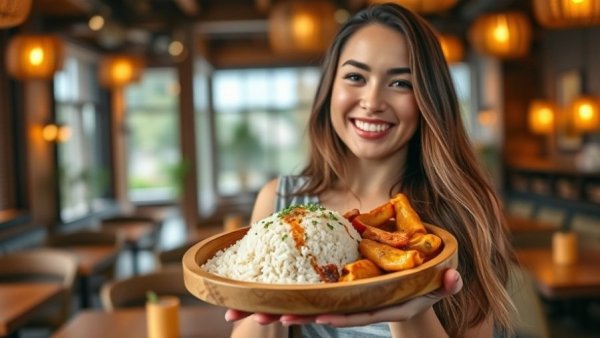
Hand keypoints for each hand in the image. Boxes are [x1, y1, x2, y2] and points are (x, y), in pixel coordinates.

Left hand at [225, 268, 462, 326]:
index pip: (354, 311)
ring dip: (271, 309)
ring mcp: (339, 300)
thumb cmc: (421, 286)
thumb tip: (455, 277)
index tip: (312, 314)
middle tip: (253, 318)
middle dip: (287, 314)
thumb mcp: (435, 285)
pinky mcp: (330, 290)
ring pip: (302, 306)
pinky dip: (279, 296)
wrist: (407, 294)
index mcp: (376, 303)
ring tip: (238, 312)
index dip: (336, 315)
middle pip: (318, 312)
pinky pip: (302, 294)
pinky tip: (253, 296)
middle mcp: (354, 305)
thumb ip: (445, 283)